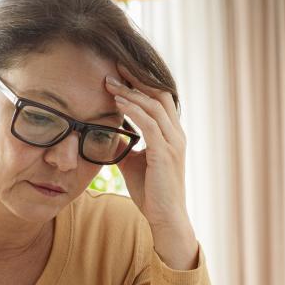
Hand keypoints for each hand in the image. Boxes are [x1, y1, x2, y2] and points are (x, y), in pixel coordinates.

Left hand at [105, 66, 198, 269]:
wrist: (166, 218)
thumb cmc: (152, 193)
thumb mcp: (134, 163)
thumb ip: (126, 146)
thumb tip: (108, 134)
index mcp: (172, 134)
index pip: (159, 98)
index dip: (141, 82)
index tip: (119, 71)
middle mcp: (176, 134)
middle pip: (158, 94)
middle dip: (136, 78)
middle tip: (114, 66)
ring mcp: (173, 143)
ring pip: (153, 106)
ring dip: (130, 92)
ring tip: (109, 83)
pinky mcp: (165, 153)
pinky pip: (149, 124)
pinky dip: (133, 111)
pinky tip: (117, 103)